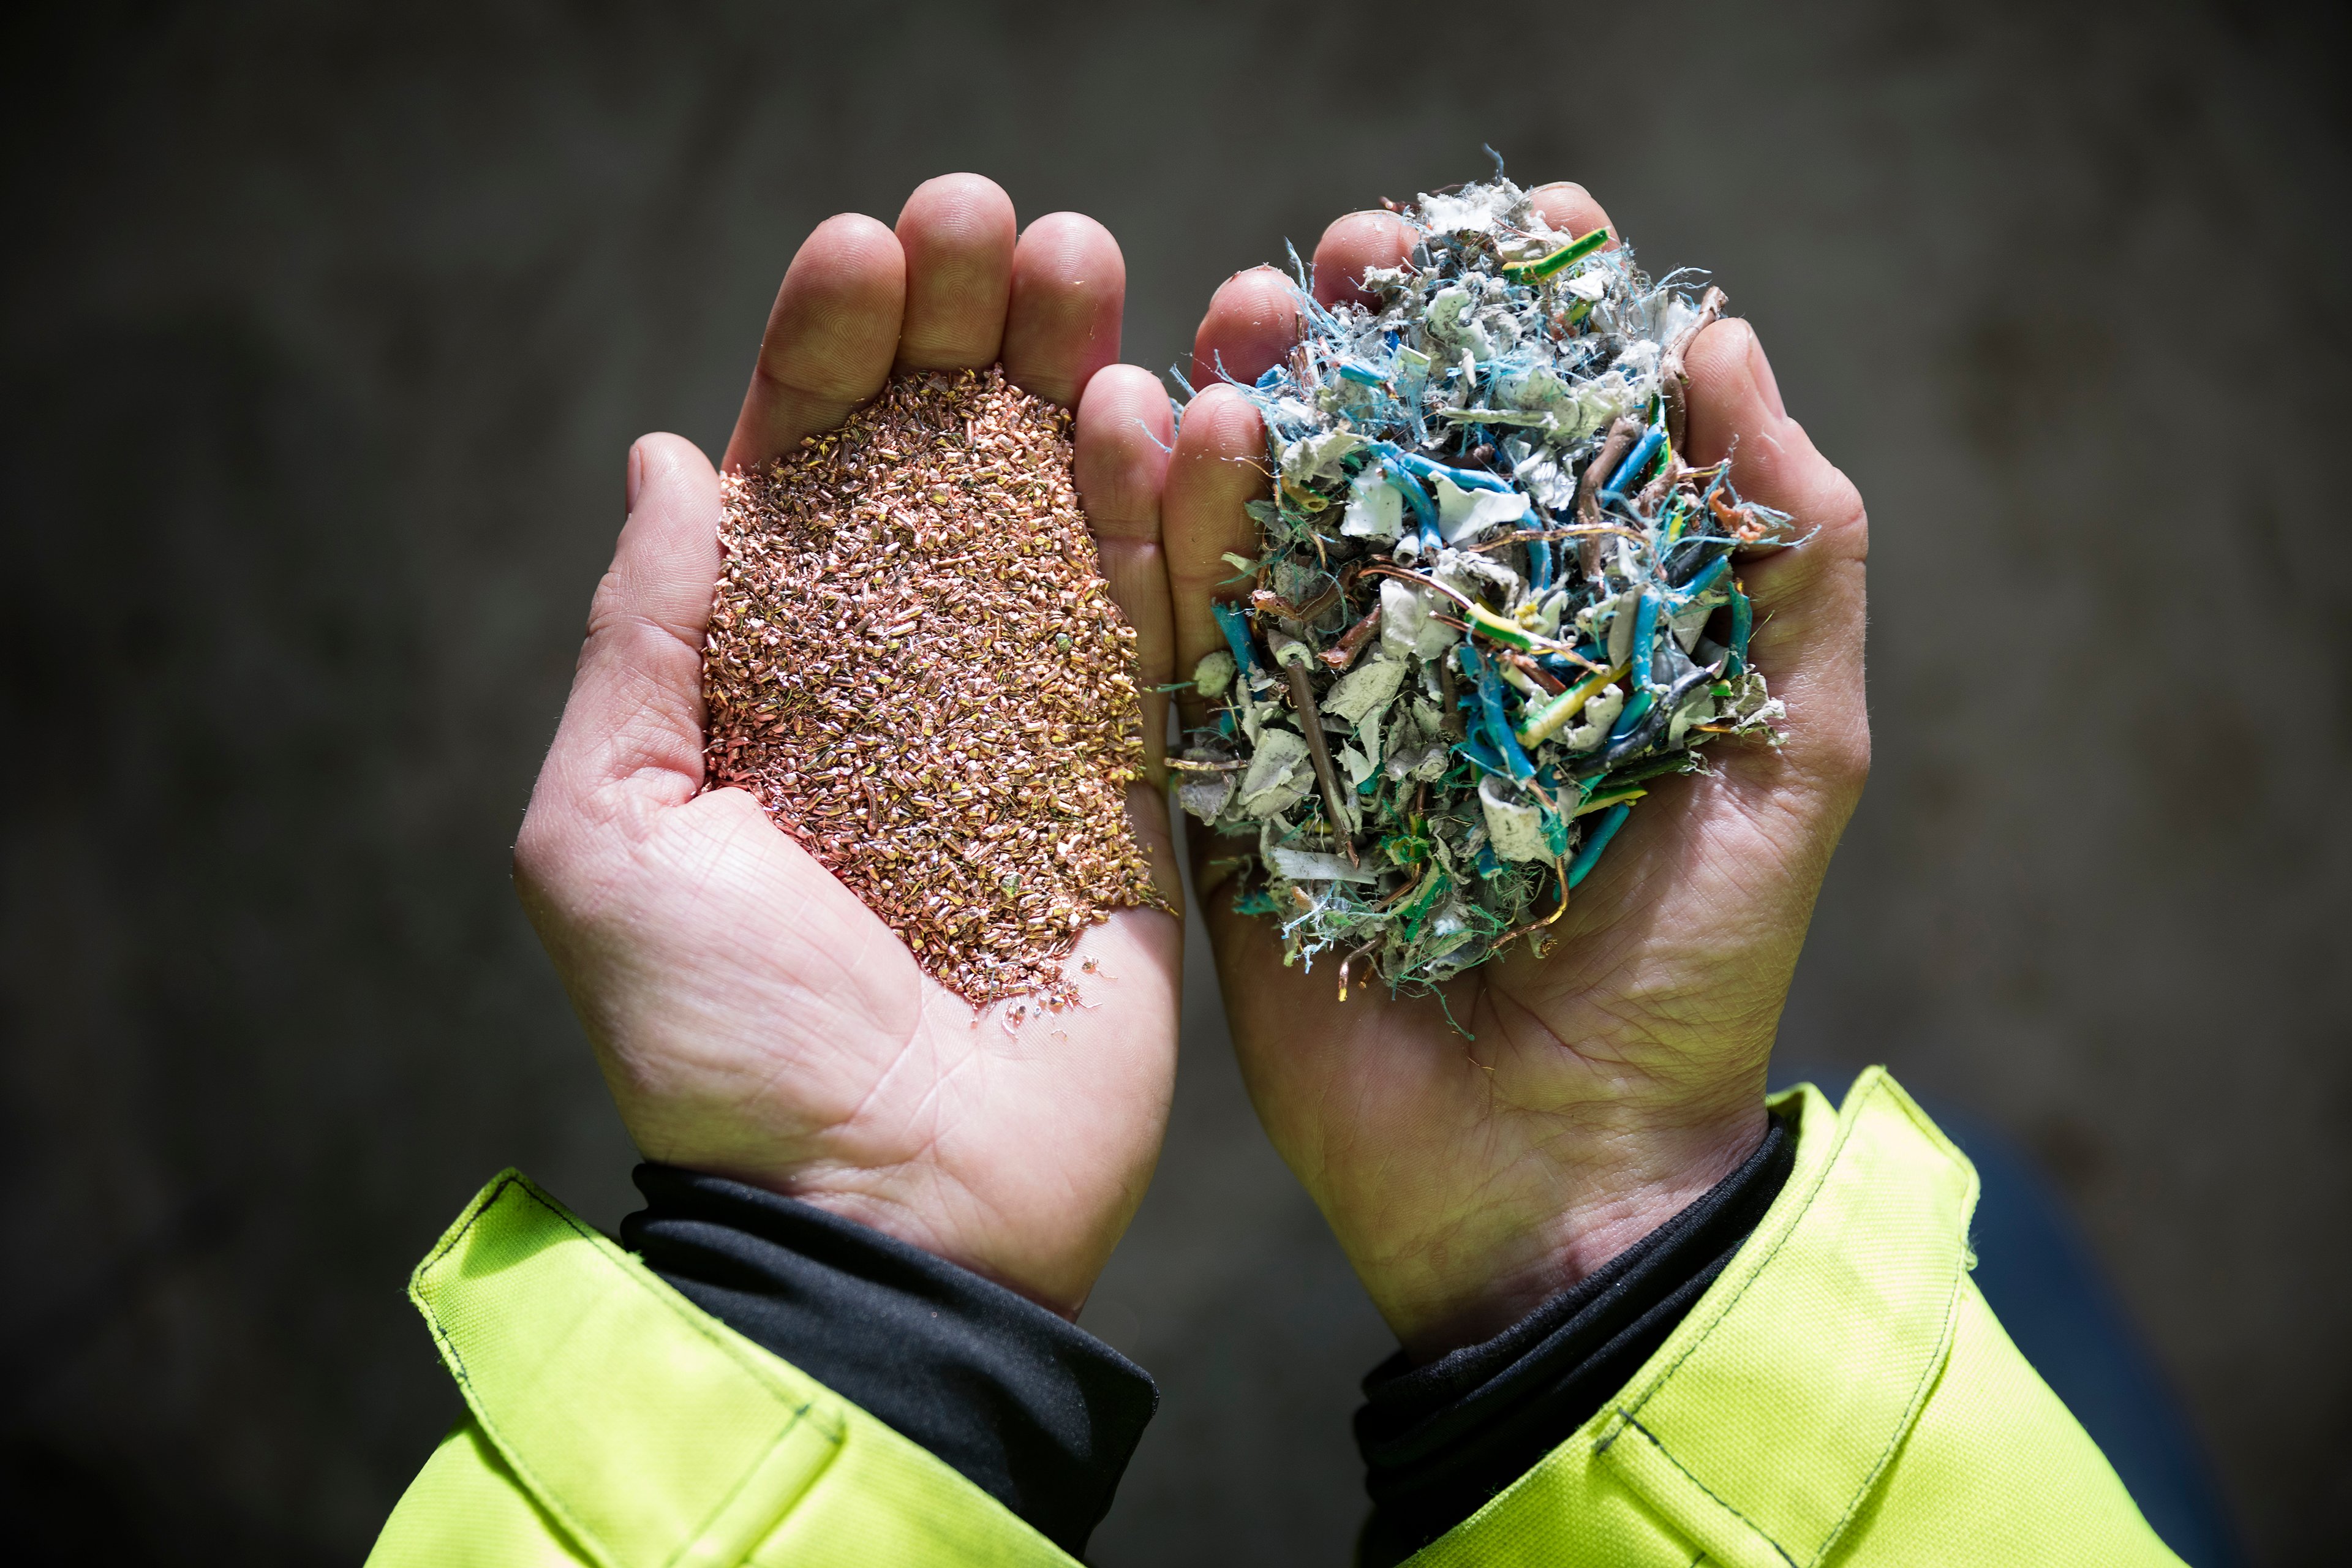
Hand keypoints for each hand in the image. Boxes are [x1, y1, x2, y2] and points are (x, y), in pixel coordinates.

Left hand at [514, 175, 1183, 1317]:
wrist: (891, 1214)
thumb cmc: (723, 1044)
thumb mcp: (613, 834)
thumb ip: (645, 641)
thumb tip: (673, 461)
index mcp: (768, 682)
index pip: (803, 475)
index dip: (830, 353)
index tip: (865, 248)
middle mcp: (903, 682)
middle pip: (943, 467)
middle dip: (965, 333)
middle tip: (999, 227)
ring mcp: (1031, 726)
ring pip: (1062, 517)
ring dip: (1078, 379)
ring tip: (1088, 264)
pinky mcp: (1140, 784)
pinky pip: (1163, 627)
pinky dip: (1174, 518)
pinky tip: (1172, 406)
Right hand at [1165, 183, 1868, 1359]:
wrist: (1556, 1173)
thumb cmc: (1693, 972)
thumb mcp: (1792, 758)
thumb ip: (1792, 561)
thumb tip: (1723, 343)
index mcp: (1573, 627)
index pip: (1543, 435)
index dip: (1525, 323)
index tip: (1519, 229)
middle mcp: (1441, 648)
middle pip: (1389, 454)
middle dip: (1368, 339)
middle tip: (1346, 256)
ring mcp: (1324, 713)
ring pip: (1272, 524)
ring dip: (1252, 404)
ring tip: (1250, 316)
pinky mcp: (1231, 787)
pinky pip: (1187, 645)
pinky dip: (1171, 540)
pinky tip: (1172, 436)